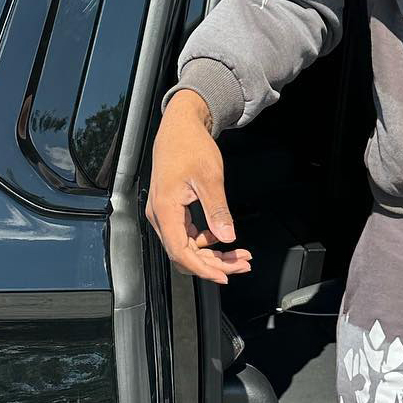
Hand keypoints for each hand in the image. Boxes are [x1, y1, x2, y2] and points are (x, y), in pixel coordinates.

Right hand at [146, 91, 252, 284]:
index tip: (225, 276)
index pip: (181, 251)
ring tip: (239, 256)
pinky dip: (206, 242)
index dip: (203, 268)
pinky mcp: (171, 211)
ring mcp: (164, 214)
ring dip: (212, 255)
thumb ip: (217, 210)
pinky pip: (187, 236)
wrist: (180, 127)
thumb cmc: (190, 146)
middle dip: (214, 264)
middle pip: (184, 254)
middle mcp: (159, 215)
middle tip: (243, 264)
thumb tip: (227, 237)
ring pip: (187, 247)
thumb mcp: (209, 177)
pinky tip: (222, 239)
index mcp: (165, 209)